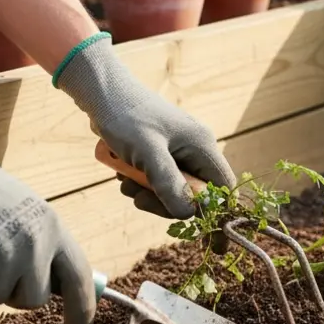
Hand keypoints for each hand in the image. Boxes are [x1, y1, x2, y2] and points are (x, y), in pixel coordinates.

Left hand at [55, 34, 236, 218]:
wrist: (100, 91)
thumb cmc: (125, 115)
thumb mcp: (147, 153)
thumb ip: (169, 184)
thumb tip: (188, 214)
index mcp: (202, 145)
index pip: (223, 189)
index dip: (214, 213)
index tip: (199, 233)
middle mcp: (195, 148)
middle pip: (195, 193)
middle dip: (167, 201)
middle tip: (139, 198)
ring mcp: (178, 149)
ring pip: (174, 188)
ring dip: (150, 192)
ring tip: (125, 181)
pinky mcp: (161, 150)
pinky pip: (159, 178)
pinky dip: (142, 182)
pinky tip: (123, 172)